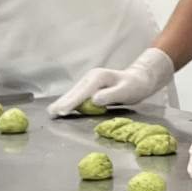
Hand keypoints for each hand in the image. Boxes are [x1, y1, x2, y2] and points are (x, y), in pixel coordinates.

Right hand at [51, 47, 174, 116]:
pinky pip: (77, 95)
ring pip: (74, 93)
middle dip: (62, 102)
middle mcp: (91, 77)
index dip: (72, 102)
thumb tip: (94, 100)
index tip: (62, 111)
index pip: (82, 92)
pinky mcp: (90, 86)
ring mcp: (90, 81)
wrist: (139, 79)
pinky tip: (62, 108)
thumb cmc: (134, 86)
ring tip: (52, 112)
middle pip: (74, 91)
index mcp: (98, 77)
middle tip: (51, 113)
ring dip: (63, 102)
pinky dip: (69, 102)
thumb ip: (110, 95)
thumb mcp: (126, 91)